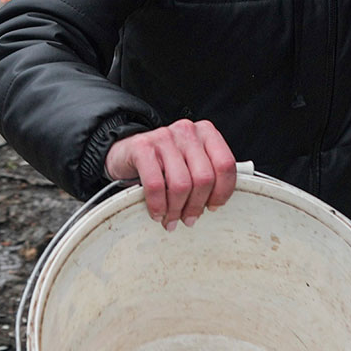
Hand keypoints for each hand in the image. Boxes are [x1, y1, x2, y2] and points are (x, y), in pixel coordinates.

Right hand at [104, 119, 237, 230]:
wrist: (125, 152)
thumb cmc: (164, 163)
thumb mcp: (190, 163)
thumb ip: (207, 175)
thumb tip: (216, 204)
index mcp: (206, 133)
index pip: (225, 165)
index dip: (222, 192)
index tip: (213, 207)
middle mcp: (187, 131)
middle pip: (204, 178)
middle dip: (196, 206)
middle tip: (188, 219)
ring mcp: (164, 136)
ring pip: (181, 184)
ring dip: (176, 210)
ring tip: (171, 220)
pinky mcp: (142, 147)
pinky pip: (156, 185)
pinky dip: (158, 206)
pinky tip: (157, 213)